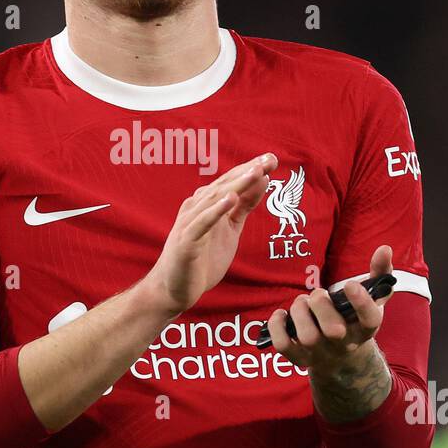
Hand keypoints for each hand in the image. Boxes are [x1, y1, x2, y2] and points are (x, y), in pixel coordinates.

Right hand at [141, 152, 278, 316]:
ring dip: (236, 185)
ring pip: (214, 200)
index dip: (251, 169)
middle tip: (269, 160)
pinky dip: (216, 210)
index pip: (231, 182)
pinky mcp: (186, 242)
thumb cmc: (202, 259)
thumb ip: (244, 207)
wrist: (175, 289)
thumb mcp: (230, 229)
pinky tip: (231, 199)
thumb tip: (263, 181)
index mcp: (207, 205)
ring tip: (255, 172)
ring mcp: (190, 224)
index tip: (272, 159)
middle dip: (248, 171)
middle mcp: (196, 208)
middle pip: (225, 185)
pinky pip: (202, 223)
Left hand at [267, 244, 394, 376]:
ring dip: (300, 312)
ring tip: (302, 303)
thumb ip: (379, 273)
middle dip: (321, 304)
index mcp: (366, 328)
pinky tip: (282, 314)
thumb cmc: (355, 319)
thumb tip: (384, 249)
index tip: (350, 284)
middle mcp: (345, 344)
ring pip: (308, 337)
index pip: (369, 319)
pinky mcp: (300, 358)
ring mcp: (321, 354)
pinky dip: (277, 327)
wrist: (342, 357)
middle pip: (333, 330)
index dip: (361, 302)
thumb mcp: (372, 299)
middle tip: (318, 294)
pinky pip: (284, 346)